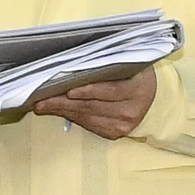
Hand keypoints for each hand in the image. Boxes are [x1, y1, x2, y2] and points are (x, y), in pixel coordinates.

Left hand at [31, 66, 159, 142]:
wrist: (152, 98)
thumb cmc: (134, 74)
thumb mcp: (128, 63)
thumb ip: (108, 62)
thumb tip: (75, 61)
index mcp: (137, 89)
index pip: (110, 91)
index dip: (88, 91)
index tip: (67, 90)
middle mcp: (131, 110)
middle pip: (92, 106)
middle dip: (63, 102)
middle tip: (42, 99)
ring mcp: (123, 125)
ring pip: (87, 117)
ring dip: (62, 110)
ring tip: (43, 104)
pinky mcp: (114, 133)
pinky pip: (88, 125)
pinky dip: (71, 116)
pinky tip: (57, 110)